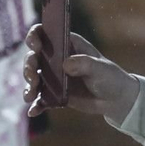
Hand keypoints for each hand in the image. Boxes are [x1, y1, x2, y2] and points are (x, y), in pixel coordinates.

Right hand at [22, 26, 139, 119]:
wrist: (116, 100)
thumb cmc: (110, 77)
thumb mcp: (100, 68)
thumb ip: (85, 63)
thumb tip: (66, 64)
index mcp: (67, 44)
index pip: (44, 33)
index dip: (35, 36)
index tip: (35, 47)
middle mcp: (57, 59)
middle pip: (34, 57)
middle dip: (29, 65)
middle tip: (32, 75)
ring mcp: (54, 78)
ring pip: (34, 78)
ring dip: (28, 86)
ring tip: (30, 95)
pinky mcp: (55, 95)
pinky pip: (41, 100)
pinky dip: (35, 105)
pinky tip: (33, 112)